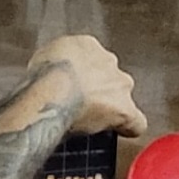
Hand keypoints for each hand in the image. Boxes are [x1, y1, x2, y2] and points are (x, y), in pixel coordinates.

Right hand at [29, 34, 147, 139]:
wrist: (53, 93)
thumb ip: (54, 65)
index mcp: (86, 45)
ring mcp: (119, 84)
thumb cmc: (42, 78)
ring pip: (123, 97)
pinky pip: (136, 122)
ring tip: (93, 120)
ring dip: (111, 106)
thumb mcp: (42, 61)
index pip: (92, 59)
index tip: (75, 85)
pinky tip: (120, 133)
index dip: (84, 75)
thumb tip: (51, 74)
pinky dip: (129, 128)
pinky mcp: (126, 109)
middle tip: (82, 104)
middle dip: (99, 90)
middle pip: (110, 77)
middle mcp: (107, 61)